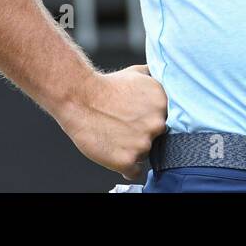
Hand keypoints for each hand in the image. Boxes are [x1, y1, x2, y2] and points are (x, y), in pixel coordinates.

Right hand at [59, 64, 167, 180]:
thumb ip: (154, 79)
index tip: (137, 120)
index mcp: (163, 104)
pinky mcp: (128, 160)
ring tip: (116, 138)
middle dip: (142, 136)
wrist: (80, 98)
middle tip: (124, 129)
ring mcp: (143, 143)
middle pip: (156, 140)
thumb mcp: (137, 73)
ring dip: (133, 151)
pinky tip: (115, 155)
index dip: (149, 122)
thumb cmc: (106, 86)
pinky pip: (134, 172)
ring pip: (144, 155)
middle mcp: (157, 124)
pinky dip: (126, 168)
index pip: (165, 121)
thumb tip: (163, 75)